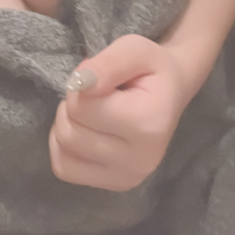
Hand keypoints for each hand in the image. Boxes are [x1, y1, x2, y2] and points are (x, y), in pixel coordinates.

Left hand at [49, 35, 187, 190]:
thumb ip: (109, 63)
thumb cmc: (152, 69)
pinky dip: (64, 148)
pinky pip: (64, 168)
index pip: (81, 107)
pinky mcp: (114, 186)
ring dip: (67, 124)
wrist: (171, 94)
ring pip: (63, 150)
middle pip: (68, 132)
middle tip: (95, 95)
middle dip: (73, 106)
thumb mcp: (134, 49)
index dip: (81, 85)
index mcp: (149, 124)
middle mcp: (141, 160)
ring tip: (92, 112)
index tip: (101, 79)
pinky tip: (84, 132)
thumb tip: (81, 84)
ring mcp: (128, 178)